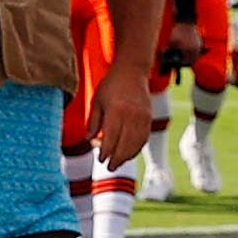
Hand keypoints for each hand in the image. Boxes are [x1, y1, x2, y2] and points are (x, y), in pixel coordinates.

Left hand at [93, 51, 152, 166]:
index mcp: (116, 111)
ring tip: (118, 163)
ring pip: (136, 144)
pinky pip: (144, 138)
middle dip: (116, 159)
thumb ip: (93, 122)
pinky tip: (129, 153)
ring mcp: (142, 117)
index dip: (105, 152)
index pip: (111, 139)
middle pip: (125, 145)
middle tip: (109, 167)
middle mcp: (131, 115)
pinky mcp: (149, 118)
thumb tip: (88, 140)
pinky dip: (137, 148)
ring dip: (127, 156)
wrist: (132, 70)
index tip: (100, 159)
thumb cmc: (111, 84)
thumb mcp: (97, 101)